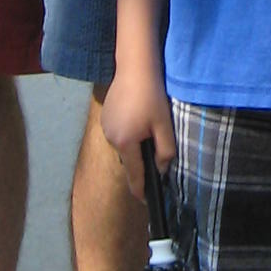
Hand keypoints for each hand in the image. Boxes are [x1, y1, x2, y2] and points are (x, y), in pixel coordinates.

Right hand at [100, 68, 174, 196]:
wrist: (135, 68)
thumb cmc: (152, 96)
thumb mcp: (164, 125)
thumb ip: (165, 151)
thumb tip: (161, 169)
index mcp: (125, 143)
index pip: (134, 174)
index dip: (140, 189)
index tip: (145, 201)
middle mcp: (111, 137)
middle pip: (130, 158)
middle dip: (142, 158)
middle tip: (158, 143)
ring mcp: (105, 126)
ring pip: (125, 145)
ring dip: (136, 143)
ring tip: (149, 125)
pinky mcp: (105, 117)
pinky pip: (119, 133)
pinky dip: (129, 132)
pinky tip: (139, 116)